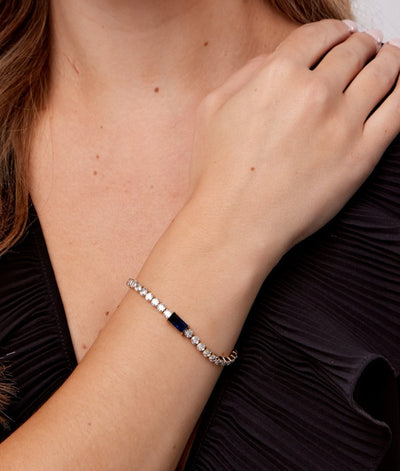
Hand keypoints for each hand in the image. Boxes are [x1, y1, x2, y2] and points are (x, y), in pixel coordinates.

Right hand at [187, 19, 399, 271]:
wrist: (236, 225)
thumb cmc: (218, 174)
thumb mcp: (213, 109)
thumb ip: (246, 75)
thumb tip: (275, 60)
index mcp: (277, 75)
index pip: (318, 36)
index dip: (334, 31)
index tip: (342, 34)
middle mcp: (314, 91)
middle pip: (352, 51)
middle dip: (362, 43)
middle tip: (368, 46)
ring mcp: (342, 123)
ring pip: (381, 74)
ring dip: (389, 59)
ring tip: (391, 58)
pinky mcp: (361, 155)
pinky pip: (398, 112)